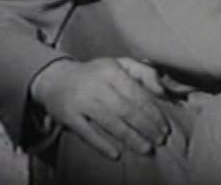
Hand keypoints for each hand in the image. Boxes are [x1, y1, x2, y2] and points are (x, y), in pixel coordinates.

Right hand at [30, 57, 170, 158]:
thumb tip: (163, 91)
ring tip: (146, 148)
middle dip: (146, 126)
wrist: (56, 79)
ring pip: (110, 122)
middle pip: (126, 109)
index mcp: (111, 70)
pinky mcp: (68, 116)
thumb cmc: (96, 74)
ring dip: (130, 137)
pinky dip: (102, 145)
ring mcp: (81, 100)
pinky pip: (87, 133)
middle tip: (160, 140)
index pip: (137, 93)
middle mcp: (96, 84)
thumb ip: (145, 73)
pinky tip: (116, 154)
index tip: (165, 126)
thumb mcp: (120, 65)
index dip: (153, 112)